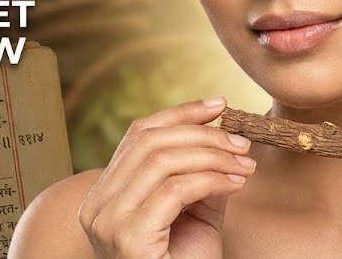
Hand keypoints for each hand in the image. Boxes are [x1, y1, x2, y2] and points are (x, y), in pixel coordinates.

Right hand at [78, 97, 256, 258]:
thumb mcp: (194, 219)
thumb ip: (201, 181)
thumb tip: (227, 140)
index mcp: (105, 195)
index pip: (137, 135)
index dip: (179, 114)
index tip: (218, 105)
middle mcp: (97, 204)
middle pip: (149, 141)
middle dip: (202, 134)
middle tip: (242, 141)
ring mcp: (107, 220)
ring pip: (162, 161)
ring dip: (212, 155)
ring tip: (245, 163)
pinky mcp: (128, 236)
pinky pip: (175, 190)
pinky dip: (212, 179)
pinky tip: (236, 183)